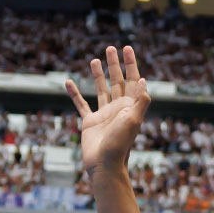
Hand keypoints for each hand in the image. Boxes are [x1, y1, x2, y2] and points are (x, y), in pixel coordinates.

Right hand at [66, 46, 151, 175]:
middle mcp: (118, 108)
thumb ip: (140, 101)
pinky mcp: (90, 122)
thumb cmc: (120, 144)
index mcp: (130, 106)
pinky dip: (75, 94)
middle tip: (110, 48)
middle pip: (117, 81)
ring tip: (94, 60)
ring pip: (101, 89)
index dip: (130, 63)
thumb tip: (144, 79)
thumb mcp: (133, 120)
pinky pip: (81, 104)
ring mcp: (104, 114)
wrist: (105, 164)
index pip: (132, 79)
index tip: (127, 48)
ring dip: (98, 75)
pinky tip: (69, 83)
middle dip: (114, 64)